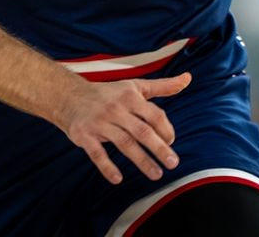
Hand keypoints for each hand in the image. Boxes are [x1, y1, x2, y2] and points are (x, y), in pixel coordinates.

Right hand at [58, 72, 191, 184]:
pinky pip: (97, 154)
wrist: (69, 96)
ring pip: (124, 144)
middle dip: (159, 148)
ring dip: (141, 161)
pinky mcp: (85, 136)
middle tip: (173, 163)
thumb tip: (188, 78)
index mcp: (130, 97)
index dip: (166, 130)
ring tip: (156, 174)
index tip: (171, 142)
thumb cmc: (109, 93)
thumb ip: (163, 86)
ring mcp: (100, 123)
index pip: (154, 115)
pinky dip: (107, 167)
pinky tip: (118, 179)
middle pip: (142, 131)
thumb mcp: (135, 86)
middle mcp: (116, 109)